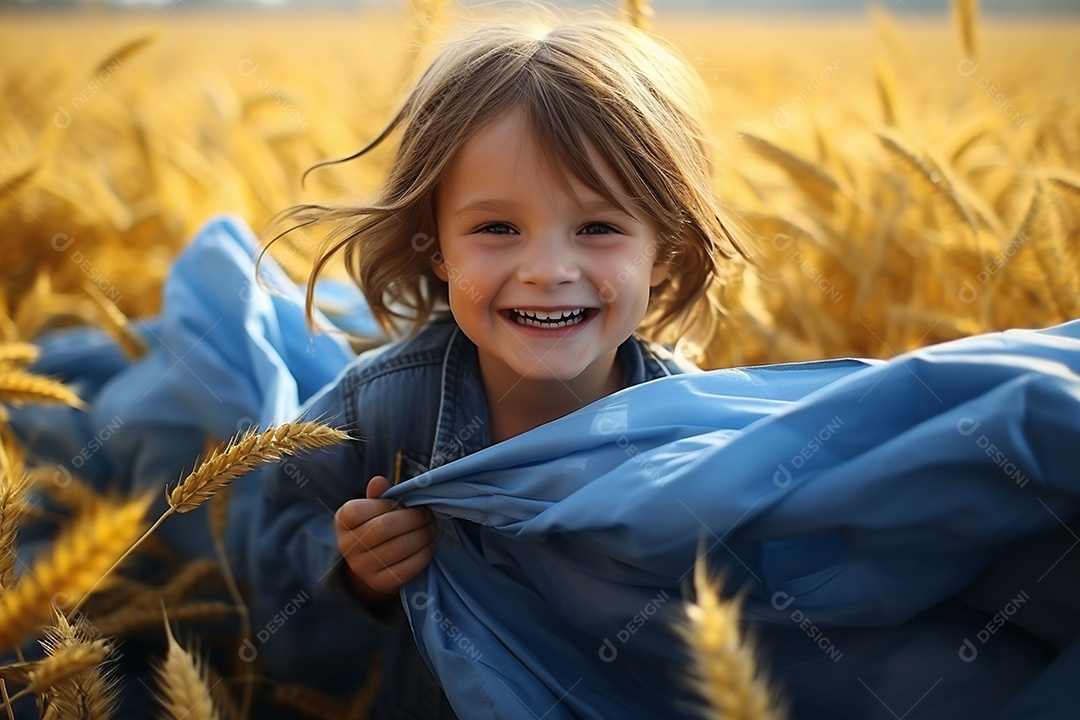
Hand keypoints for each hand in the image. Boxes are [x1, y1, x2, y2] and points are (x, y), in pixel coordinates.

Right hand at [335, 476, 435, 605]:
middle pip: (385, 528)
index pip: (363, 509)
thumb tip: (379, 481)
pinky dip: (423, 554)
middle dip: (414, 518)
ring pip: (399, 548)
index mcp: (343, 520)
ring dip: (423, 535)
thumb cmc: (373, 527)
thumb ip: (377, 495)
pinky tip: (429, 545)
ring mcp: (362, 567)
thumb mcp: (371, 508)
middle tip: (428, 515)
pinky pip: (407, 568)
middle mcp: (347, 546)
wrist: (368, 566)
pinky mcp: (379, 583)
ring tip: (431, 528)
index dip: (390, 505)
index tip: (406, 503)